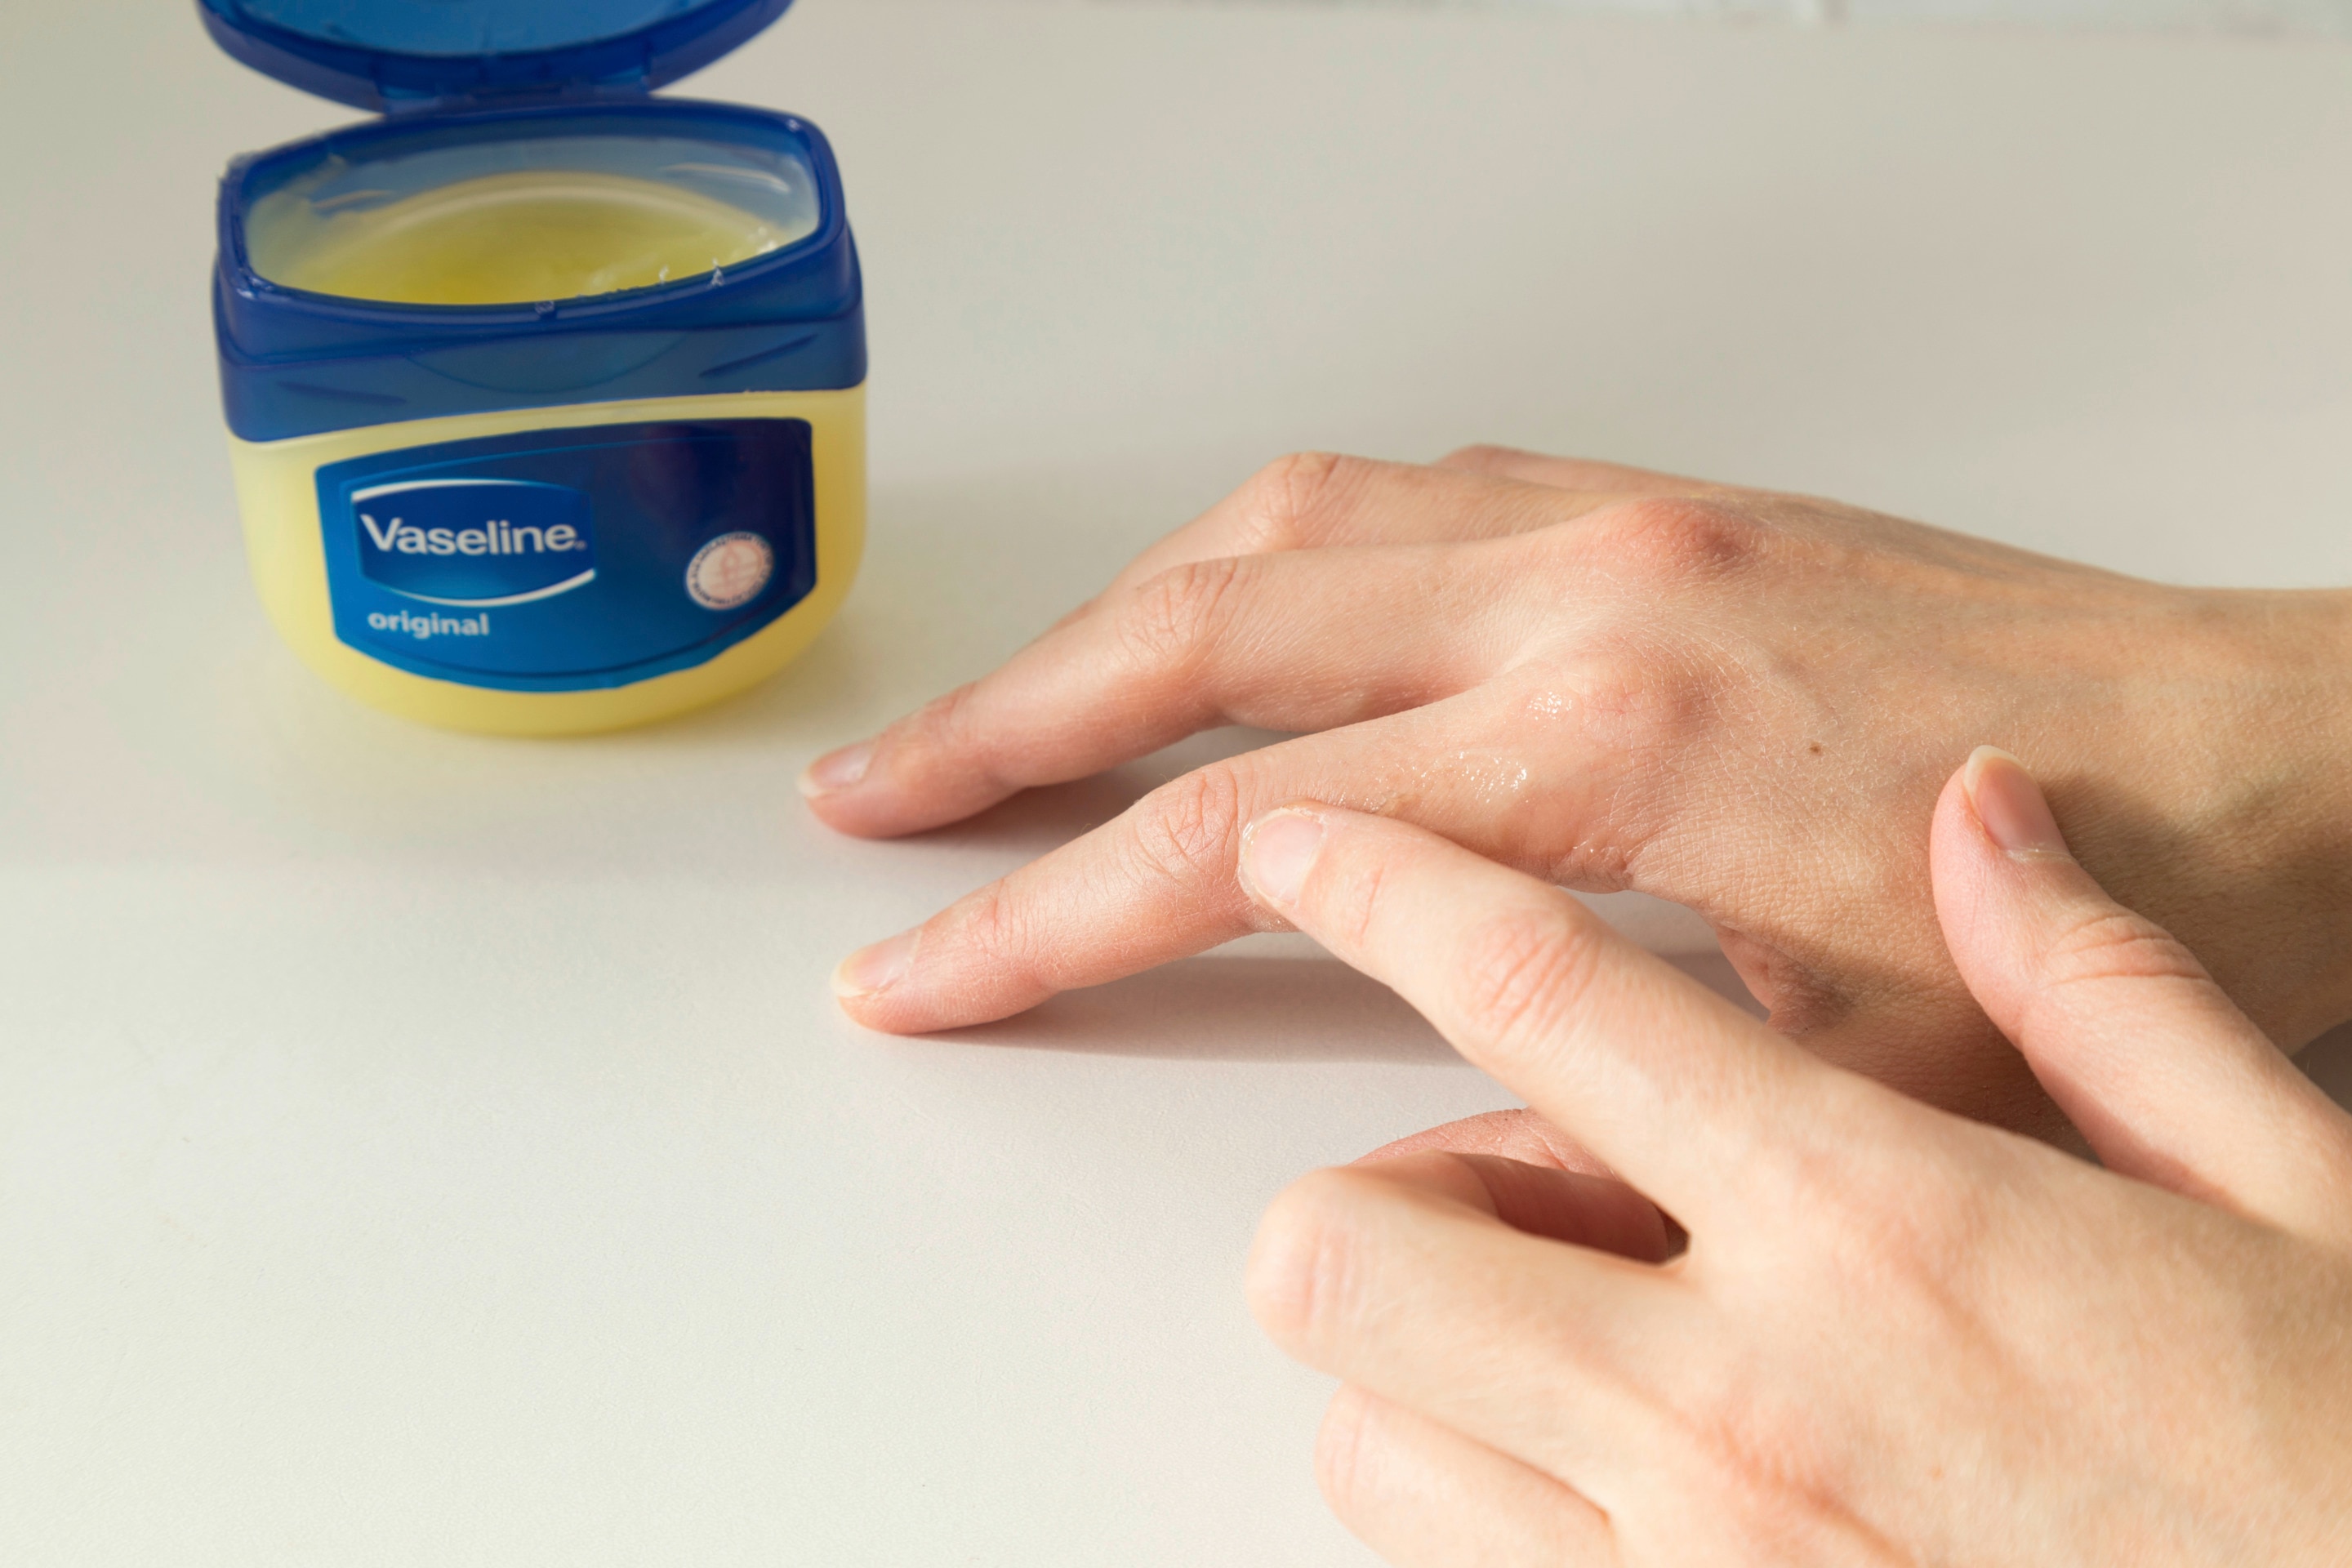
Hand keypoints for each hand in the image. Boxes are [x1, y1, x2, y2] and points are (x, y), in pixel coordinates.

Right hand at [806, 450, 2351, 1133]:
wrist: (2271, 746)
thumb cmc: (2100, 905)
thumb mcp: (1837, 1077)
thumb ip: (1592, 1095)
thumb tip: (1401, 1158)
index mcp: (1608, 741)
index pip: (1237, 834)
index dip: (1045, 918)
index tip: (921, 967)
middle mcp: (1582, 592)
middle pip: (1202, 639)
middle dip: (1004, 730)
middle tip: (875, 801)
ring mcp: (1613, 523)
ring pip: (1277, 531)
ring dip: (1107, 618)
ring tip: (992, 705)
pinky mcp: (1650, 503)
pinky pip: (1388, 491)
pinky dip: (1252, 550)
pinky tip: (1206, 602)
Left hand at [1238, 749, 2351, 1565]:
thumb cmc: (2349, 1475)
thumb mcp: (2302, 1196)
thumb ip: (2108, 990)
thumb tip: (1995, 818)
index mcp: (1885, 1223)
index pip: (1538, 996)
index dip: (1379, 889)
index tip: (1306, 845)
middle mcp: (1743, 1407)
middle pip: (1348, 1247)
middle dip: (1369, 1195)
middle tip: (1492, 1184)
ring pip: (1364, 1439)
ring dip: (1419, 1366)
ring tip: (1562, 1340)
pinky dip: (1492, 1504)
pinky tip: (1623, 1476)